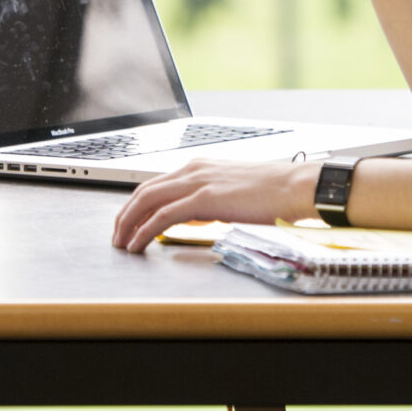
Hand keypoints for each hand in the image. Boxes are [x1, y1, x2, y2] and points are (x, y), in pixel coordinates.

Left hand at [111, 158, 318, 251]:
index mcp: (199, 167)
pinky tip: (138, 244)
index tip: (128, 223)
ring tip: (121, 244)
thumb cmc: (272, 192)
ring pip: (147, 201)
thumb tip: (194, 216)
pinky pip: (163, 216)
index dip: (136, 205)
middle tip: (117, 236)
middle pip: (143, 191)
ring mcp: (197, 182)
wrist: (294, 186)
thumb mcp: (231, 192)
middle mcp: (193, 170)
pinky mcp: (204, 198)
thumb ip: (209, 201)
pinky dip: (145, 230)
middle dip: (124, 215)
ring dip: (128, 223)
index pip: (156, 184)